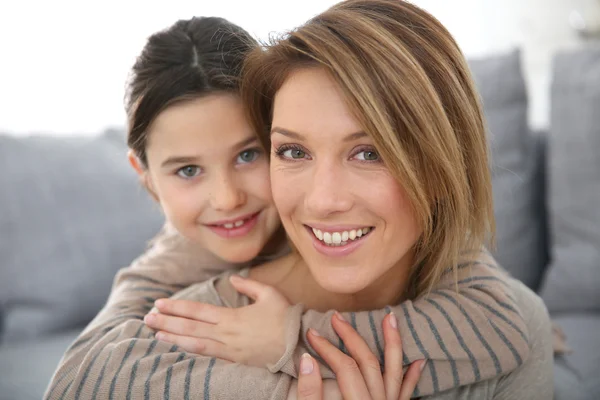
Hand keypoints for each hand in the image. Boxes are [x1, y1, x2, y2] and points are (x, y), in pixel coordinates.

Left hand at [144, 275, 290, 366]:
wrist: (298, 345)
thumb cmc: (285, 317)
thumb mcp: (270, 294)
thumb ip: (249, 285)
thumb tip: (233, 280)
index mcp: (232, 316)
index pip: (197, 311)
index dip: (177, 307)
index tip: (159, 303)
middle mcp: (226, 333)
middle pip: (190, 328)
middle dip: (166, 323)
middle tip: (147, 318)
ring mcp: (229, 349)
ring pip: (194, 343)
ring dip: (173, 338)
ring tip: (155, 334)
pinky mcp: (234, 360)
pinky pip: (207, 354)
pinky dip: (190, 350)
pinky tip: (179, 347)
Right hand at [295, 312, 424, 399]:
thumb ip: (310, 393)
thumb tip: (306, 361)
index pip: (344, 366)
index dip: (326, 348)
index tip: (311, 334)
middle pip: (368, 361)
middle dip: (351, 337)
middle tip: (337, 317)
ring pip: (393, 370)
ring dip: (393, 343)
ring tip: (391, 318)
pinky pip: (407, 392)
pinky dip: (412, 376)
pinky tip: (418, 361)